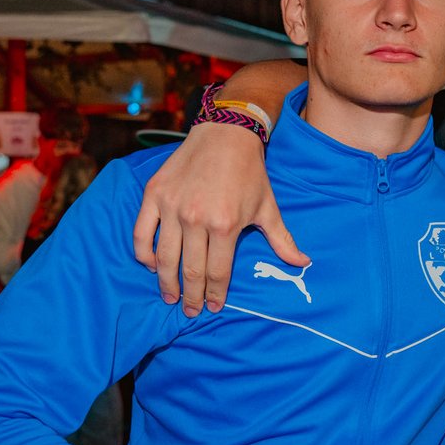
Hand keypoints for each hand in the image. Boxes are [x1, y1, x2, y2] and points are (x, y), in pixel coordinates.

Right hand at [131, 122, 308, 314]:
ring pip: (163, 257)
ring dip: (165, 282)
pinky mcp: (154, 195)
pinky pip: (142, 233)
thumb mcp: (268, 207)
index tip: (211, 307)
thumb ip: (282, 240)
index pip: (216, 272)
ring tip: (169, 296)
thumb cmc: (250, 173)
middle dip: (190, 296)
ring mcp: (172, 207)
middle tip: (189, 310)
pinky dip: (144, 253)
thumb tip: (303, 264)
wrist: (225, 134)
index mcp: (225, 225)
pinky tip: (151, 265)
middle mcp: (196, 218)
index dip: (214, 294)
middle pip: (190, 271)